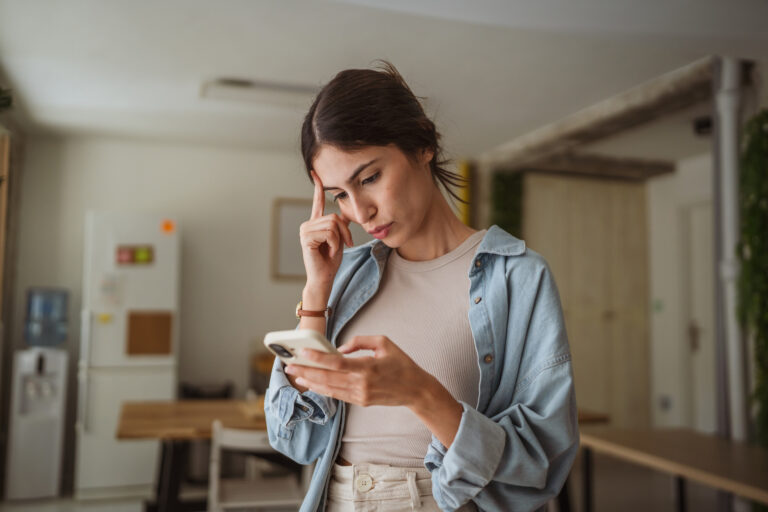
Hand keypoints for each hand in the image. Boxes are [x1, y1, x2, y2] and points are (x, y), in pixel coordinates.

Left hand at [284, 335, 431, 407]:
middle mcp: (362, 384)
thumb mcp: (385, 343)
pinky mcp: (360, 401)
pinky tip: (311, 384)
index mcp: (368, 367)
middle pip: (327, 378)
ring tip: (295, 375)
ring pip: (329, 389)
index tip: (303, 352)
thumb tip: (340, 348)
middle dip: (306, 371)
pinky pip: (337, 395)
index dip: (318, 358)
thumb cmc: (401, 363)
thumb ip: (360, 341)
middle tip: (289, 365)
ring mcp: (360, 395)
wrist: (415, 390)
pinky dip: (322, 389)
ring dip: (310, 382)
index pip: (337, 363)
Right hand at [299, 170, 353, 290]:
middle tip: (343, 245)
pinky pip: (329, 233)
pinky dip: (334, 244)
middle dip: (344, 232)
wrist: (324, 277)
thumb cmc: (331, 260)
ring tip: (332, 250)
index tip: (316, 174)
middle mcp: (308, 224)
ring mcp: (305, 230)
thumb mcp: (339, 239)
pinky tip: (327, 252)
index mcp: (316, 223)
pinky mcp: (306, 238)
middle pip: (334, 217)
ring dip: (338, 240)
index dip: (318, 188)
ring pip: (332, 225)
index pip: (318, 202)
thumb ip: (339, 225)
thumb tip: (342, 215)